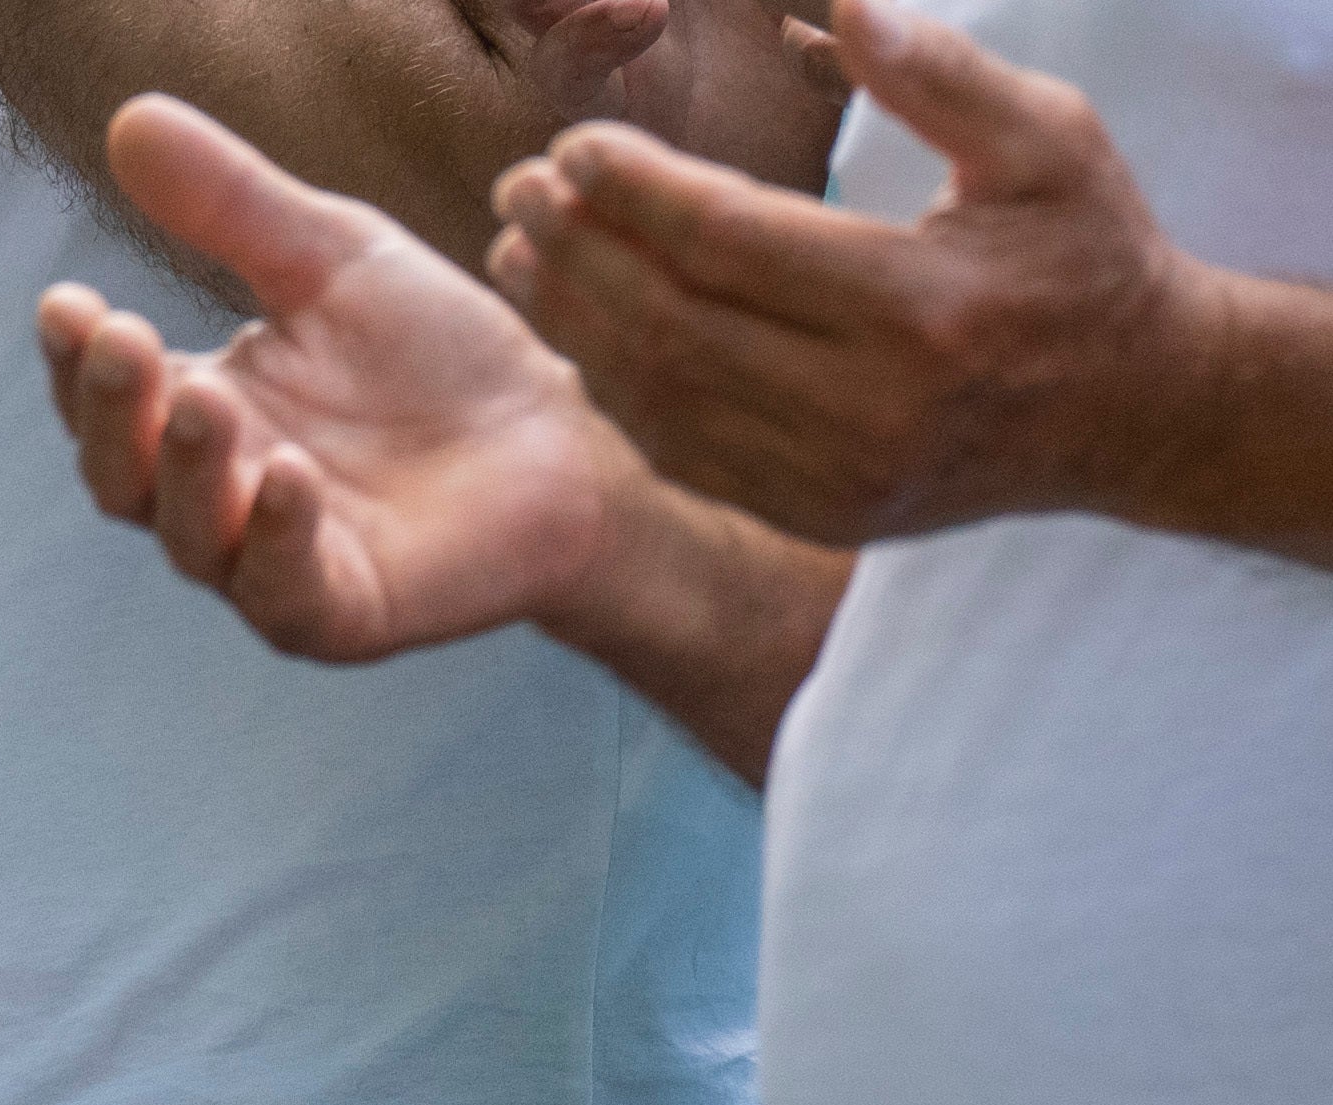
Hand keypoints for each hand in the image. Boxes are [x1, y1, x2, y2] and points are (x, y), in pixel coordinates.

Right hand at [41, 94, 648, 657]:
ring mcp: (265, 564)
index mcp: (195, 419)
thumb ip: (231, 207)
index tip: (68, 303)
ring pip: (191, 535)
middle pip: (122, 477)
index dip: (78, 361)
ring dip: (187, 467)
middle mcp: (210, 502)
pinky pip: (283, 587)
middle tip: (125, 340)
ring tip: (201, 399)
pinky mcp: (338, 612)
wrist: (560, 440)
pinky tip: (286, 476)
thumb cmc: (436, 358)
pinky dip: (276, 535)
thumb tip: (130, 120)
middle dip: (114, 413)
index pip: (107, 400)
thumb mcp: (330, 259)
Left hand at [497, 0, 1219, 536]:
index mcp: (925, 306)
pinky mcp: (808, 511)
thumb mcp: (1048, 140)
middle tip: (518, 189)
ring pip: (660, 396)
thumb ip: (940, 75)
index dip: (635, 191)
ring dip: (575, 320)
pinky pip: (680, 448)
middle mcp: (869, 406)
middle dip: (580, 251)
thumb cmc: (1085, 253)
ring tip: (523, 247)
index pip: (732, 241)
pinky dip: (615, 384)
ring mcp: (832, 473)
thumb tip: (843, 4)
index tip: (573, 146)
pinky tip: (575, 322)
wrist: (1129, 411)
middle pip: (675, 322)